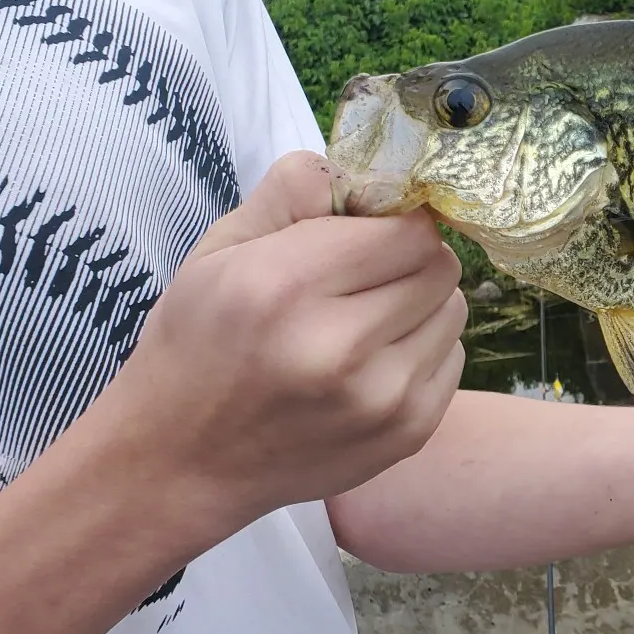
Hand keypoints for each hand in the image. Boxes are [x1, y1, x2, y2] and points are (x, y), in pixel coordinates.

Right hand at [91, 152, 466, 541]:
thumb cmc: (196, 344)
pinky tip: (372, 362)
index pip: (408, 228)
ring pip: (454, 311)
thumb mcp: (221, 249)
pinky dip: (423, 351)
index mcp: (288, 287)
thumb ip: (295, 192)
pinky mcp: (407, 434)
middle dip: (408, 260)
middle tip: (363, 278)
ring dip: (420, 306)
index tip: (368, 232)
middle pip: (440, 267)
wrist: (179, 463)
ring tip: (365, 321)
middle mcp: (340, 347)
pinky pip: (453, 359)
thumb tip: (369, 169)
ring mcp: (381, 400)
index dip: (394, 222)